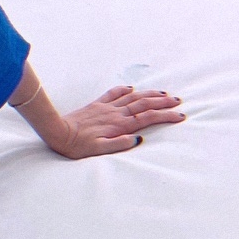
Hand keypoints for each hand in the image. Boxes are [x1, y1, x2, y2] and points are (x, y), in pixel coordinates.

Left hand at [51, 86, 184, 158]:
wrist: (58, 132)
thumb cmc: (77, 145)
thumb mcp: (99, 150)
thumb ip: (118, 144)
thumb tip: (138, 139)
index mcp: (119, 125)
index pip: (148, 118)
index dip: (166, 116)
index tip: (180, 116)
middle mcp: (115, 113)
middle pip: (144, 104)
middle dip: (163, 102)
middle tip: (179, 101)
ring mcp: (106, 107)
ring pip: (133, 97)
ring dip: (149, 94)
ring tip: (164, 93)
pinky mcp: (97, 104)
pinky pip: (114, 93)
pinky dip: (125, 89)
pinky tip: (132, 88)